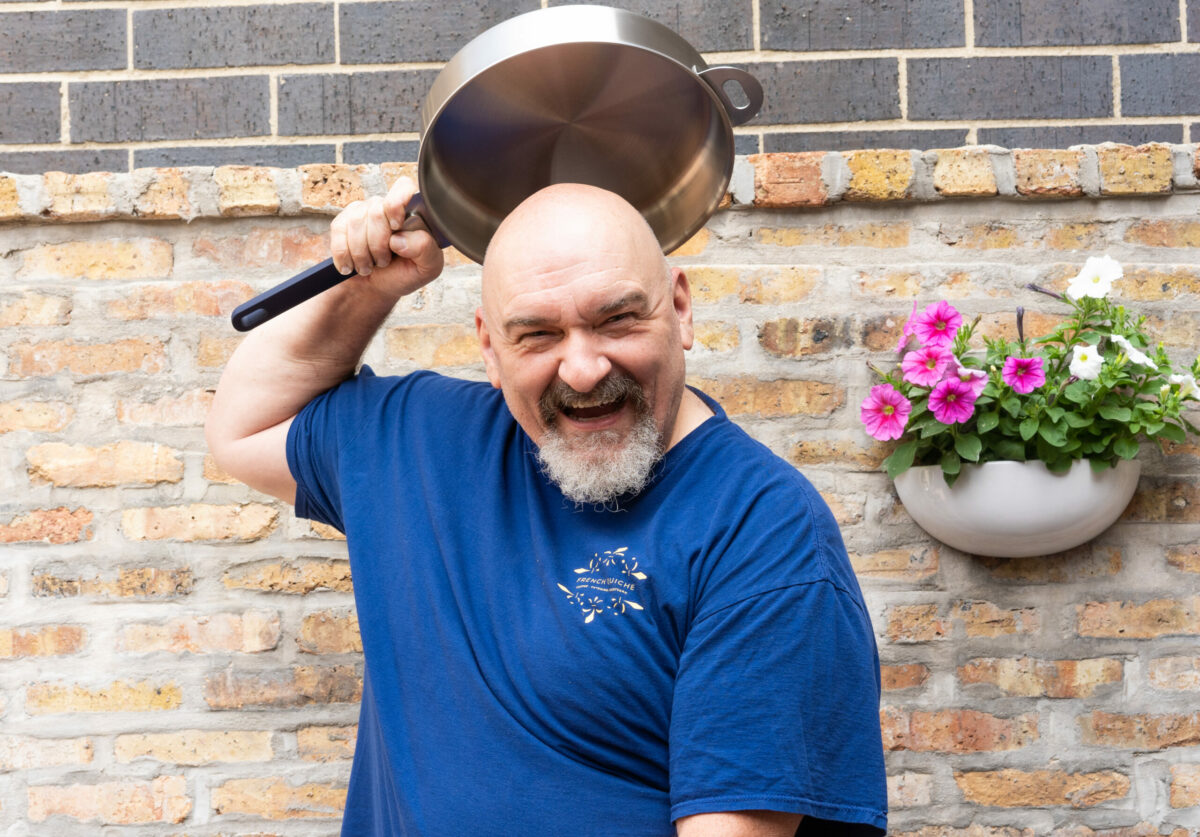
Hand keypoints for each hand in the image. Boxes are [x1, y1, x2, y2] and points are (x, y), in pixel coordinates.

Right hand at [329, 176, 444, 298]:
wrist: (375, 288)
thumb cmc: (404, 274)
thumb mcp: (426, 267)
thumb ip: (426, 250)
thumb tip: (400, 238)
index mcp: (411, 211)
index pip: (403, 187)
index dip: (396, 204)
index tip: (396, 227)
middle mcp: (385, 206)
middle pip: (377, 212)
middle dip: (378, 245)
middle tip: (383, 262)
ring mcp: (362, 212)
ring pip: (356, 222)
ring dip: (361, 253)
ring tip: (368, 267)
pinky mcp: (342, 222)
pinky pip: (338, 231)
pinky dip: (344, 254)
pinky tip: (351, 265)